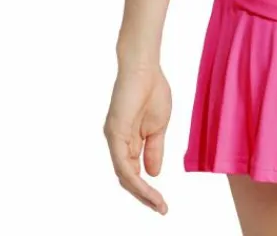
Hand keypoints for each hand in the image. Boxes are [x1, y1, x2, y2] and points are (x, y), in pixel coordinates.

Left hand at [103, 64, 171, 213]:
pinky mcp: (114, 132)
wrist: (145, 68)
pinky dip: (134, 177)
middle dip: (144, 195)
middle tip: (161, 208)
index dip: (147, 189)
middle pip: (127, 178)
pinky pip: (122, 162)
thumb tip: (154, 173)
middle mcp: (117, 143)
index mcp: (128, 141)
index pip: (134, 172)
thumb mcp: (158, 127)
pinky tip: (146, 186)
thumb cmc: (152, 90)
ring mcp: (114, 138)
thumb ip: (154, 150)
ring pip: (124, 174)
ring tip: (157, 203)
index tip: (162, 203)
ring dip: (141, 191)